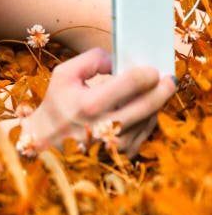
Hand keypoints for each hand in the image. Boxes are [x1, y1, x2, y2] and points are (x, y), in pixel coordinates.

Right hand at [22, 47, 176, 152]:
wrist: (46, 141)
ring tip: (152, 92)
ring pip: (151, 118)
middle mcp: (106, 127)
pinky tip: (140, 110)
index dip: (147, 72)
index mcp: (89, 104)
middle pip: (150, 103)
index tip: (151, 69)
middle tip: (168, 79)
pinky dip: (147, 118)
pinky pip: (146, 132)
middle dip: (163, 88)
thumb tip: (117, 61)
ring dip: (155, 103)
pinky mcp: (123, 154)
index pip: (133, 82)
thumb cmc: (56, 105)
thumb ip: (91, 59)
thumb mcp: (63, 75)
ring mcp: (117, 145)